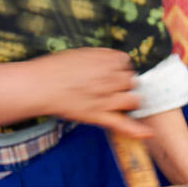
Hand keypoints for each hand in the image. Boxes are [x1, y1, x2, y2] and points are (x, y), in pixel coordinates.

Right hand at [33, 47, 153, 139]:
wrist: (39, 85)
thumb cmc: (54, 68)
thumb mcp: (80, 53)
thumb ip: (100, 55)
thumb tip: (115, 58)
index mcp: (106, 61)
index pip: (126, 63)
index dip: (120, 69)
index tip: (112, 73)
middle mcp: (110, 78)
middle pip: (132, 81)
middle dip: (125, 84)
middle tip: (112, 88)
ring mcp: (106, 98)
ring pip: (133, 100)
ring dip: (130, 101)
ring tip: (120, 103)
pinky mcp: (98, 116)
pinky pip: (122, 124)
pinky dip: (137, 130)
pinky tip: (148, 133)